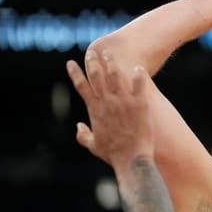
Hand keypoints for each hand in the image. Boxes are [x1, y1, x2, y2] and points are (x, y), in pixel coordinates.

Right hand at [66, 49, 154, 168]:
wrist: (132, 159)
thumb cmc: (113, 154)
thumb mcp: (93, 145)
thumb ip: (83, 135)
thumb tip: (79, 127)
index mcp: (94, 109)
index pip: (81, 86)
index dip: (75, 73)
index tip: (71, 63)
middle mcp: (107, 102)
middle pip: (97, 75)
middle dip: (93, 61)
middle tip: (92, 52)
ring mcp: (124, 101)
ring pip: (116, 75)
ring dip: (111, 62)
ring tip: (110, 53)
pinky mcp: (140, 104)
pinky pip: (139, 84)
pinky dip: (138, 75)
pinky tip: (139, 67)